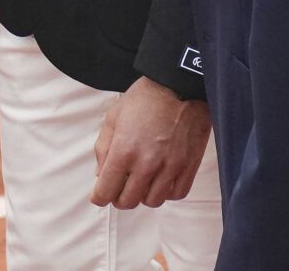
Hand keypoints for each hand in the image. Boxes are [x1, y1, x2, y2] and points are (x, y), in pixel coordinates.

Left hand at [90, 76, 211, 209]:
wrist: (179, 87)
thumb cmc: (143, 99)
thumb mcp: (113, 117)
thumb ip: (103, 148)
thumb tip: (101, 175)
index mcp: (124, 151)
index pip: (106, 191)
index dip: (99, 197)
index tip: (100, 195)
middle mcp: (147, 164)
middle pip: (128, 202)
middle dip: (119, 197)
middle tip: (119, 186)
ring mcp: (170, 168)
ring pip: (152, 201)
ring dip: (143, 195)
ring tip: (141, 180)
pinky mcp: (188, 167)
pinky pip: (176, 194)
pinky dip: (166, 192)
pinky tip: (161, 179)